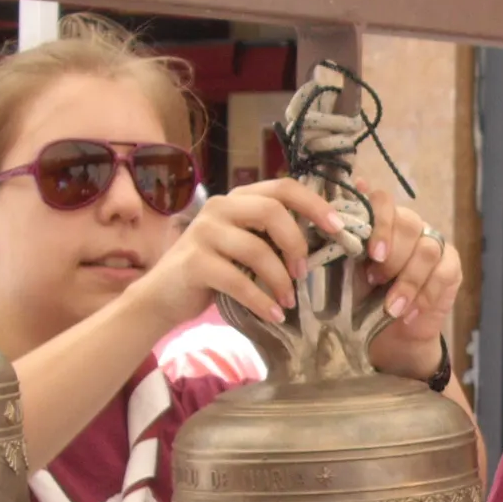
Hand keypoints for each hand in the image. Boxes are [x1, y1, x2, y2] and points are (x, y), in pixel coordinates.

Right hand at [137, 178, 347, 327]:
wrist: (163, 295)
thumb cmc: (214, 271)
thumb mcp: (245, 246)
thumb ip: (272, 236)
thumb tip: (325, 242)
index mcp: (238, 199)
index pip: (283, 187)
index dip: (314, 204)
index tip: (339, 228)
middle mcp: (219, 207)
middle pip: (271, 211)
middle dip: (296, 244)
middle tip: (303, 273)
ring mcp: (204, 232)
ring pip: (257, 249)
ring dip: (280, 280)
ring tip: (288, 301)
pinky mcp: (194, 262)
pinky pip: (238, 281)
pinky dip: (261, 301)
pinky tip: (275, 314)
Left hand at [361, 198, 465, 379]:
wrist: (388, 336)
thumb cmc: (364, 300)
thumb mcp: (347, 273)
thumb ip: (344, 244)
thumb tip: (335, 212)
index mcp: (382, 222)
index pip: (384, 201)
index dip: (381, 223)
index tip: (372, 254)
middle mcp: (410, 227)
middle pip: (409, 224)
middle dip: (392, 257)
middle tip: (376, 281)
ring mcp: (434, 245)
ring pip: (427, 250)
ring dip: (408, 282)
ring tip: (391, 307)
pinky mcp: (451, 267)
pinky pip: (443, 273)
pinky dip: (425, 295)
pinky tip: (409, 313)